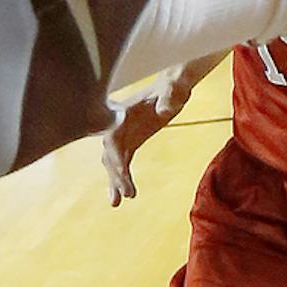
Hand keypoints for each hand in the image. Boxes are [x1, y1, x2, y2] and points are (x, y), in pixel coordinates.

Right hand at [100, 68, 195, 203]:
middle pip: (110, 153)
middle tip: (125, 194)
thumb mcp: (175, 87)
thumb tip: (163, 112)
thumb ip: (170, 95)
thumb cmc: (174, 83)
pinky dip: (122, 179)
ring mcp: (123, 134)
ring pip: (113, 162)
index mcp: (125, 111)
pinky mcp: (130, 142)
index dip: (115, 155)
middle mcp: (119, 124)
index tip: (122, 172)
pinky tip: (125, 197)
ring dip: (114, 182)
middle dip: (115, 174)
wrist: (173, 84)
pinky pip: (123, 163)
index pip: (113, 137)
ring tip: (116, 203)